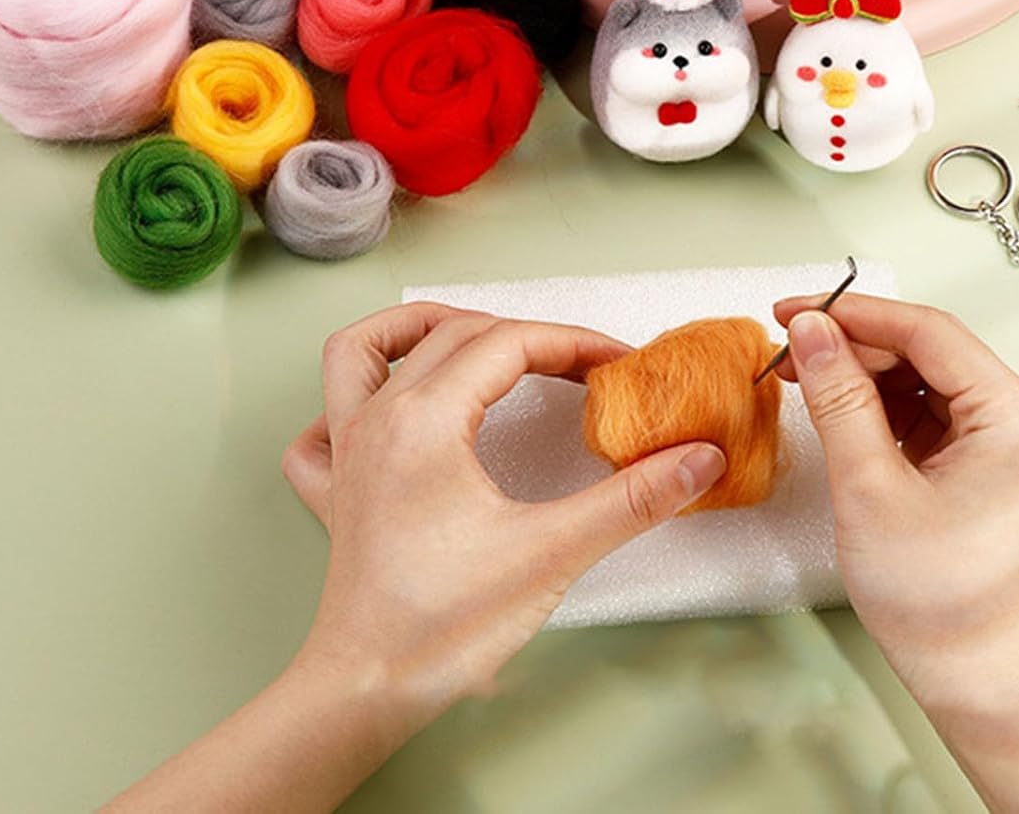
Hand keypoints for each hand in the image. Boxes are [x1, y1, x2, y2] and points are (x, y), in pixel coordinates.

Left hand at [281, 302, 726, 727]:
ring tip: (468, 331)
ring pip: (360, 351)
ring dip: (415, 328)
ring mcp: (348, 452)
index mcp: (427, 420)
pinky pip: (321, 424)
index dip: (574, 343)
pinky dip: (347, 401)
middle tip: (579, 365)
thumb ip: (632, 499)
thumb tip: (698, 459)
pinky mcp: (334, 492)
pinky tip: (381, 410)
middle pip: (453, 334)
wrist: (369, 690)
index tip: (618, 363)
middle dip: (525, 334)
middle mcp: (379, 420)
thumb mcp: (553, 552)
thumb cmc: (444, 625)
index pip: (510, 342)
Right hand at [774, 295, 1018, 812]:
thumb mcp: (869, 487)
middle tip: (787, 347)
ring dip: (860, 373)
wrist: (976, 680)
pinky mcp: (985, 461)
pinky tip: (834, 407)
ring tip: (800, 377)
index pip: (927, 331)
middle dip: (852, 345)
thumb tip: (811, 329)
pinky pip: (926, 410)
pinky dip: (877, 406)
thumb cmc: (937, 600)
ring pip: (921, 377)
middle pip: (925, 350)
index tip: (793, 312)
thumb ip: (839, 397)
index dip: (852, 313)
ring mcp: (1006, 440)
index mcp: (1016, 416)